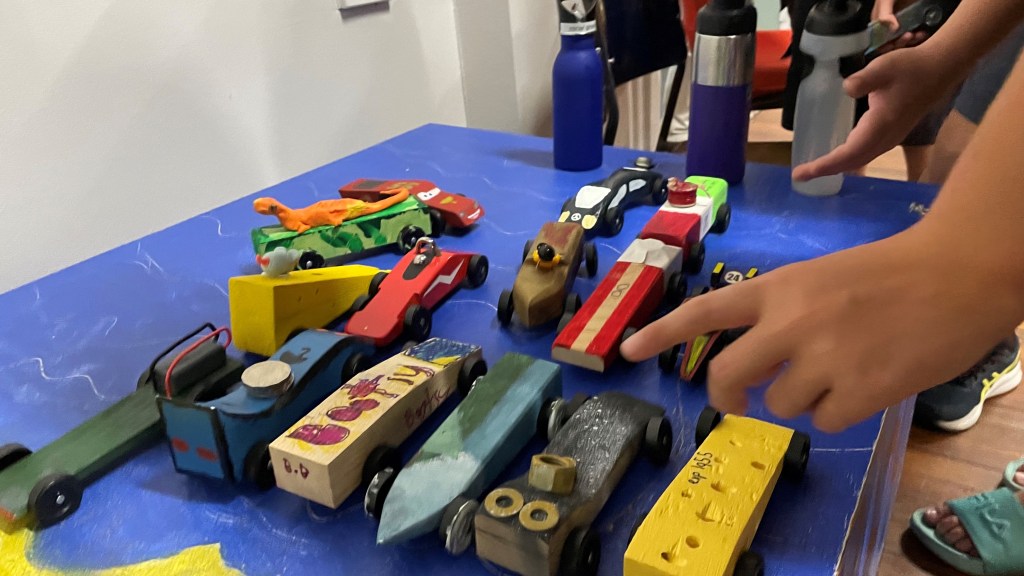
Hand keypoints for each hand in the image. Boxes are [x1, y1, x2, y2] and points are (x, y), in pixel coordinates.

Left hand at [619, 230, 1017, 432]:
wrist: (956, 272)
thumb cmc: (889, 273)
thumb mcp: (820, 279)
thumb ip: (782, 314)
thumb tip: (761, 365)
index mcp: (778, 288)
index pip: (705, 312)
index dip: (661, 334)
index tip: (626, 353)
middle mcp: (789, 322)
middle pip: (727, 376)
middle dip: (728, 396)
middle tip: (741, 402)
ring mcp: (822, 358)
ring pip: (781, 405)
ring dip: (803, 399)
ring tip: (842, 369)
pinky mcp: (858, 390)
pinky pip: (824, 422)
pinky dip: (841, 411)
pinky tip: (867, 382)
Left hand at [793, 44, 953, 180]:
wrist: (939, 69)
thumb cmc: (910, 67)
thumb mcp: (884, 68)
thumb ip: (864, 79)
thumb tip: (846, 88)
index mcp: (879, 127)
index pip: (847, 154)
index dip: (824, 165)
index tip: (801, 173)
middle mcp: (884, 139)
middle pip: (851, 162)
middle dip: (825, 170)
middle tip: (800, 175)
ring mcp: (890, 138)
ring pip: (859, 159)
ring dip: (837, 166)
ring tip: (814, 169)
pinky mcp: (892, 134)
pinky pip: (865, 152)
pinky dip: (848, 159)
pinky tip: (838, 156)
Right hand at [873, 0, 929, 54]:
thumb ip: (884, 12)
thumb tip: (891, 28)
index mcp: (878, 22)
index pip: (877, 41)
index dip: (883, 45)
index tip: (892, 43)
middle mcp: (889, 25)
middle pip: (890, 43)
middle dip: (899, 43)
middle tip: (908, 36)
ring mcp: (902, 24)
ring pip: (904, 42)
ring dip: (911, 42)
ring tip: (918, 34)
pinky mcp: (914, 23)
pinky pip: (915, 36)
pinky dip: (919, 37)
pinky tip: (923, 33)